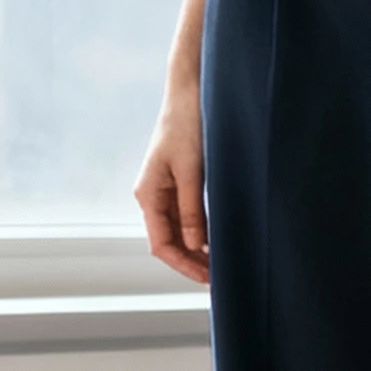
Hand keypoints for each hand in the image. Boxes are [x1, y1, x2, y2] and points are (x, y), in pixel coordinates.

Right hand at [135, 66, 209, 284]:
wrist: (191, 91)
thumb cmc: (188, 125)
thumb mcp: (192, 169)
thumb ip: (193, 209)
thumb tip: (197, 246)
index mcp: (149, 194)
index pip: (161, 244)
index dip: (184, 265)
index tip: (208, 279)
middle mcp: (153, 196)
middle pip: (170, 241)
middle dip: (192, 262)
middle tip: (221, 279)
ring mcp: (167, 190)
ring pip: (180, 231)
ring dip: (198, 250)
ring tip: (222, 266)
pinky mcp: (181, 182)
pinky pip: (189, 216)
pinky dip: (203, 232)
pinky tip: (219, 241)